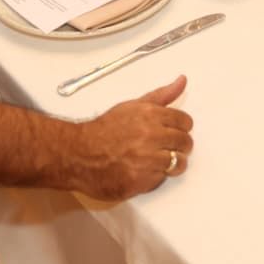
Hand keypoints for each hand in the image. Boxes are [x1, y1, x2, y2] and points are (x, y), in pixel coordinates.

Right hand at [71, 76, 193, 199]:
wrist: (79, 154)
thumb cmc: (104, 130)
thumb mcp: (132, 106)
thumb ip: (161, 95)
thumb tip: (182, 81)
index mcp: (150, 115)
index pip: (185, 122)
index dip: (181, 127)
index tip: (176, 131)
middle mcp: (150, 137)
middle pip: (184, 143)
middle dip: (180, 145)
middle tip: (166, 147)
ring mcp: (146, 161)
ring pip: (178, 163)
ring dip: (172, 163)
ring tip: (157, 161)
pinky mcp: (140, 182)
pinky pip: (161, 180)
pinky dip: (155, 176)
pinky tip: (143, 170)